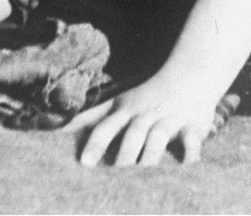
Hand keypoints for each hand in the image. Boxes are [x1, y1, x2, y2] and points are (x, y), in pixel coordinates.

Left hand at [67, 71, 224, 166]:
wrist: (191, 75)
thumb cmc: (147, 96)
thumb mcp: (119, 102)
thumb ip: (91, 117)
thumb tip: (57, 129)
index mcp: (127, 111)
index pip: (108, 127)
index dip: (96, 143)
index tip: (84, 163)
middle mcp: (146, 115)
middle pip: (134, 134)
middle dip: (125, 153)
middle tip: (116, 174)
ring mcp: (170, 120)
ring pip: (159, 137)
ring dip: (151, 155)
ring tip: (144, 175)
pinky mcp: (193, 127)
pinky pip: (192, 140)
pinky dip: (191, 152)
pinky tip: (186, 165)